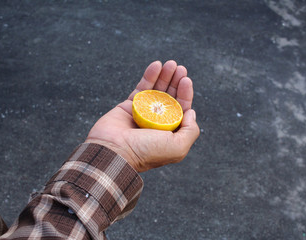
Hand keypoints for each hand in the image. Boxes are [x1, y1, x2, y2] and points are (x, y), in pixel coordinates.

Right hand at [85, 60, 199, 171]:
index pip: (181, 109)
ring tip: (171, 64)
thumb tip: (191, 112)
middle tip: (180, 69)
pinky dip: (149, 76)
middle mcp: (157, 122)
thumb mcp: (178, 147)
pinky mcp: (129, 106)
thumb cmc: (146, 152)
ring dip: (165, 76)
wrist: (114, 151)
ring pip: (156, 90)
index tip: (186, 80)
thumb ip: (191, 131)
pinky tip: (156, 65)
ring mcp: (143, 113)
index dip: (185, 93)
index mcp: (169, 132)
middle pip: (169, 97)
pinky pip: (141, 88)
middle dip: (176, 82)